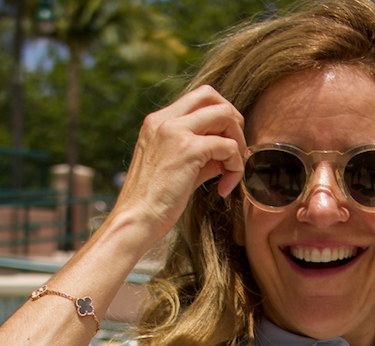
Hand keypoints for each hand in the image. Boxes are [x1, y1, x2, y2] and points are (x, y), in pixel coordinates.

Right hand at [112, 85, 247, 248]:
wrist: (136, 220)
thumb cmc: (154, 203)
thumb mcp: (178, 170)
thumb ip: (201, 155)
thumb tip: (228, 152)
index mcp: (158, 121)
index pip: (198, 98)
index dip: (219, 118)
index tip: (224, 148)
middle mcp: (165, 119)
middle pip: (212, 95)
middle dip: (233, 121)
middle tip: (235, 152)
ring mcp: (175, 131)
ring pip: (225, 115)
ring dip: (238, 143)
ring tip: (232, 173)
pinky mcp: (188, 149)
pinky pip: (228, 146)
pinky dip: (235, 168)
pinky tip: (223, 189)